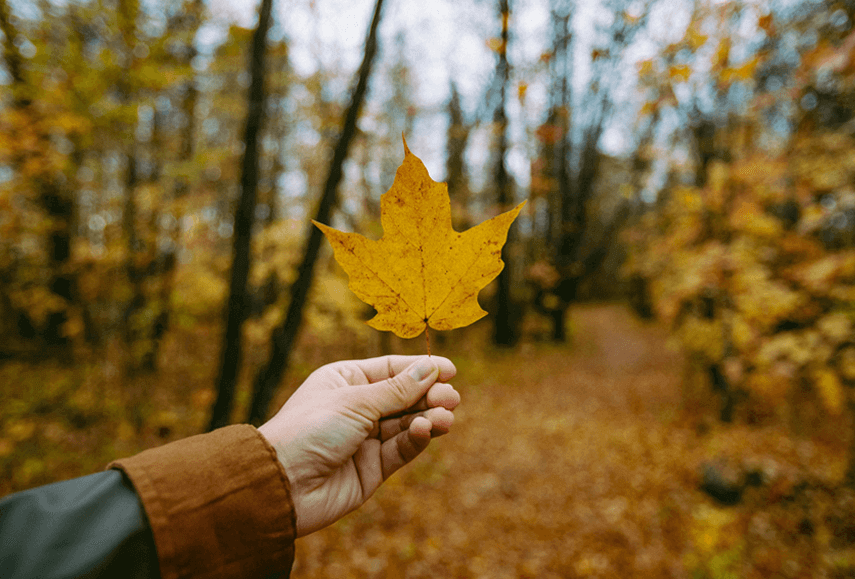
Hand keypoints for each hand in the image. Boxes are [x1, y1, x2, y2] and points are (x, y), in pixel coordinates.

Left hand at [257, 355, 458, 536]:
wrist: (282, 485)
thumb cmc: (308, 430)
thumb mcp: (355, 402)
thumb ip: (397, 389)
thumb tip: (430, 368)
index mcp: (345, 381)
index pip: (390, 369)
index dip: (420, 369)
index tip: (450, 370)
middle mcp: (356, 407)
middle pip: (404, 397)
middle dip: (429, 396)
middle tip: (452, 398)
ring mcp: (365, 438)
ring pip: (407, 424)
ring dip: (428, 418)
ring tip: (446, 416)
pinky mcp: (373, 468)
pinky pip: (401, 449)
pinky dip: (416, 439)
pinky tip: (427, 430)